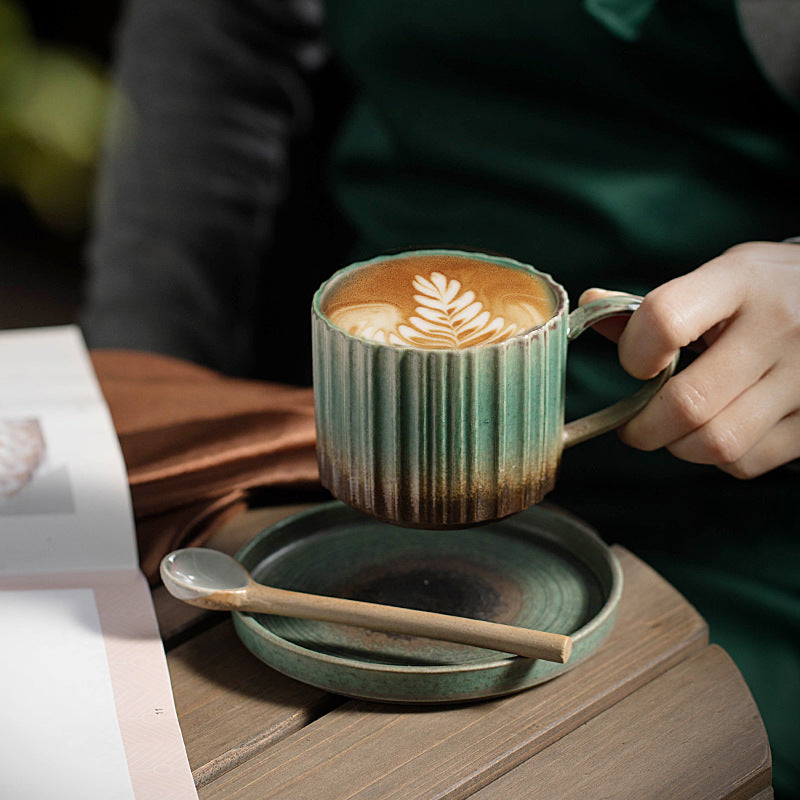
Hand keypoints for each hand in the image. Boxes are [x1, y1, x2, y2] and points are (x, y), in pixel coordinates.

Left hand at [580, 241, 799, 477]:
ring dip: (679, 447)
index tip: (636, 365)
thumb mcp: (716, 281)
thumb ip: (653, 304)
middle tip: (633, 426)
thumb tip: (590, 303)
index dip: (635, 354)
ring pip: (717, 442)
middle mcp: (779, 326)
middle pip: (687, 403)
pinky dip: (718, 458)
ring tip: (674, 430)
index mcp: (740, 281)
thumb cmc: (762, 295)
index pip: (664, 320)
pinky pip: (747, 461)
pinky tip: (718, 431)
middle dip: (643, 427)